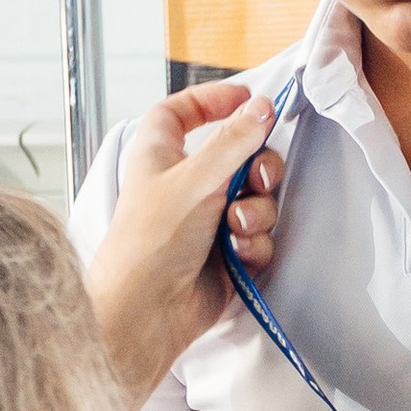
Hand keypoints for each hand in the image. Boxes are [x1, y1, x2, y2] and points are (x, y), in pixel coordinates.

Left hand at [84, 82, 280, 397]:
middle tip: (257, 178)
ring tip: (235, 229)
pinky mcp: (228, 255)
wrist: (148, 313)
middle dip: (258, 167)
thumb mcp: (194, 180)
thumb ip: (234, 141)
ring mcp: (209, 221)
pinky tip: (237, 255)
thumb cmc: (152, 243)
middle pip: (239, 155)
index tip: (245, 98)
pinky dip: (253, 243)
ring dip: (255, 211)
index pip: (181, 112)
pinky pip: (259, 235)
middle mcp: (186, 185)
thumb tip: (262, 107)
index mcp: (161, 156)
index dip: (211, 100)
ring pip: (256, 198)